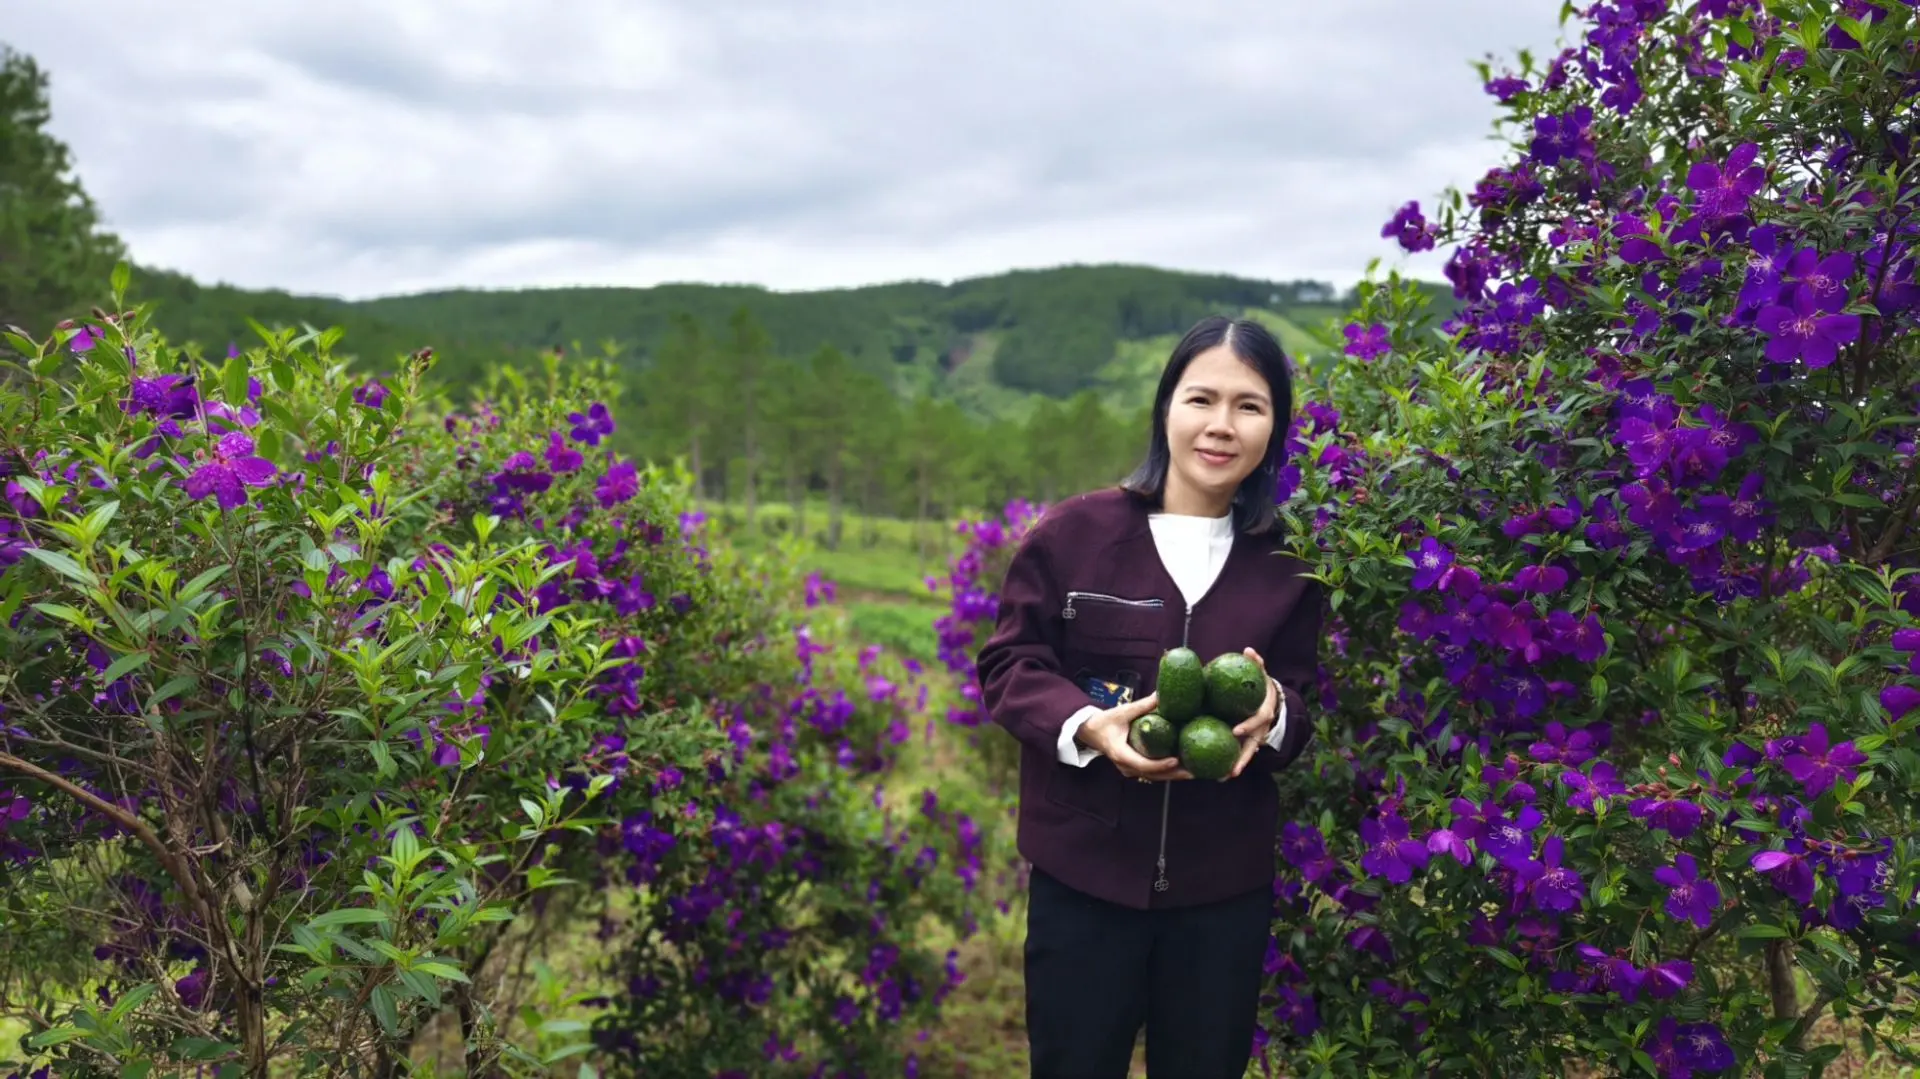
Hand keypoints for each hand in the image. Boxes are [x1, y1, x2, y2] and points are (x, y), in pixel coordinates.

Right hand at [1075, 692, 1191, 781]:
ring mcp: (1130, 770)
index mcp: (1121, 754)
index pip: (1144, 765)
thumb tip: (1161, 694)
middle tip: (1194, 771)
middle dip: (1175, 774)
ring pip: (1154, 777)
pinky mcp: (1134, 768)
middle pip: (1154, 775)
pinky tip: (1182, 767)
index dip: (1161, 765)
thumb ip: (1142, 705)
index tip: (1176, 760)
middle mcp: (1126, 767)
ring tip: (1194, 771)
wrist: (1089, 732)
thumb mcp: (1122, 712)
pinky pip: (1152, 773)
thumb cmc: (1104, 722)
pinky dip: (1167, 772)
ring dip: (1173, 775)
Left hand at [1228, 647, 1276, 779]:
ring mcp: (1256, 737)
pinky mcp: (1248, 743)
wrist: (1271, 699)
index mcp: (1265, 711)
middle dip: (1244, 756)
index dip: (1249, 725)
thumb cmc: (1260, 685)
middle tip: (1232, 767)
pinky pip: (1241, 755)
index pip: (1258, 719)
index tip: (1236, 730)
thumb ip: (1256, 663)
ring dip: (1238, 766)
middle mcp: (1262, 728)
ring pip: (1248, 754)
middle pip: (1254, 745)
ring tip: (1224, 777)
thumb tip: (1248, 650)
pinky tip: (1219, 775)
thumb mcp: (1261, 674)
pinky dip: (1233, 765)